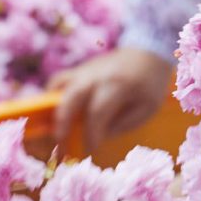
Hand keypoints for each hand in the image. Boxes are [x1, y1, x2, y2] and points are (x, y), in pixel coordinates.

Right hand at [52, 48, 174, 156]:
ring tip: (51, 127)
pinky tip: (53, 112)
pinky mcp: (79, 69)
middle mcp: (97, 76)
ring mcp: (85, 70)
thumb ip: (124, 124)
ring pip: (59, 85)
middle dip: (62, 123)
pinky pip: (58, 81)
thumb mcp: (147, 107)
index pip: (97, 112)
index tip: (90, 150)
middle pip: (71, 97)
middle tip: (59, 144)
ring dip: (51, 107)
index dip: (91, 134)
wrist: (148, 50)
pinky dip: (52, 96)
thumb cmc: (150, 84)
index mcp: (118, 85)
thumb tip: (99, 136)